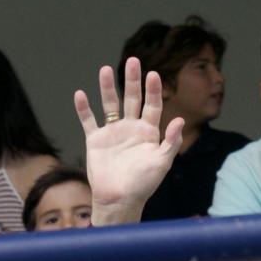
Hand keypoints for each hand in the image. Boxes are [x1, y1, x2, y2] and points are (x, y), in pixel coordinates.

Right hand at [75, 60, 184, 223]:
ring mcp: (112, 133)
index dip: (153, 90)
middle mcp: (130, 128)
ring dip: (107, 88)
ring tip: (105, 70)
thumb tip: (180, 120)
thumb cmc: (143, 184)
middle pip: (131, 99)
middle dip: (132, 80)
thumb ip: (171, 142)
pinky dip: (83, 109)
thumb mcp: (162, 163)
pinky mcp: (95, 141)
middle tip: (132, 61)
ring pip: (109, 105)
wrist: (119, 200)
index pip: (152, 105)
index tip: (153, 74)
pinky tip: (80, 94)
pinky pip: (89, 121)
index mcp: (148, 132)